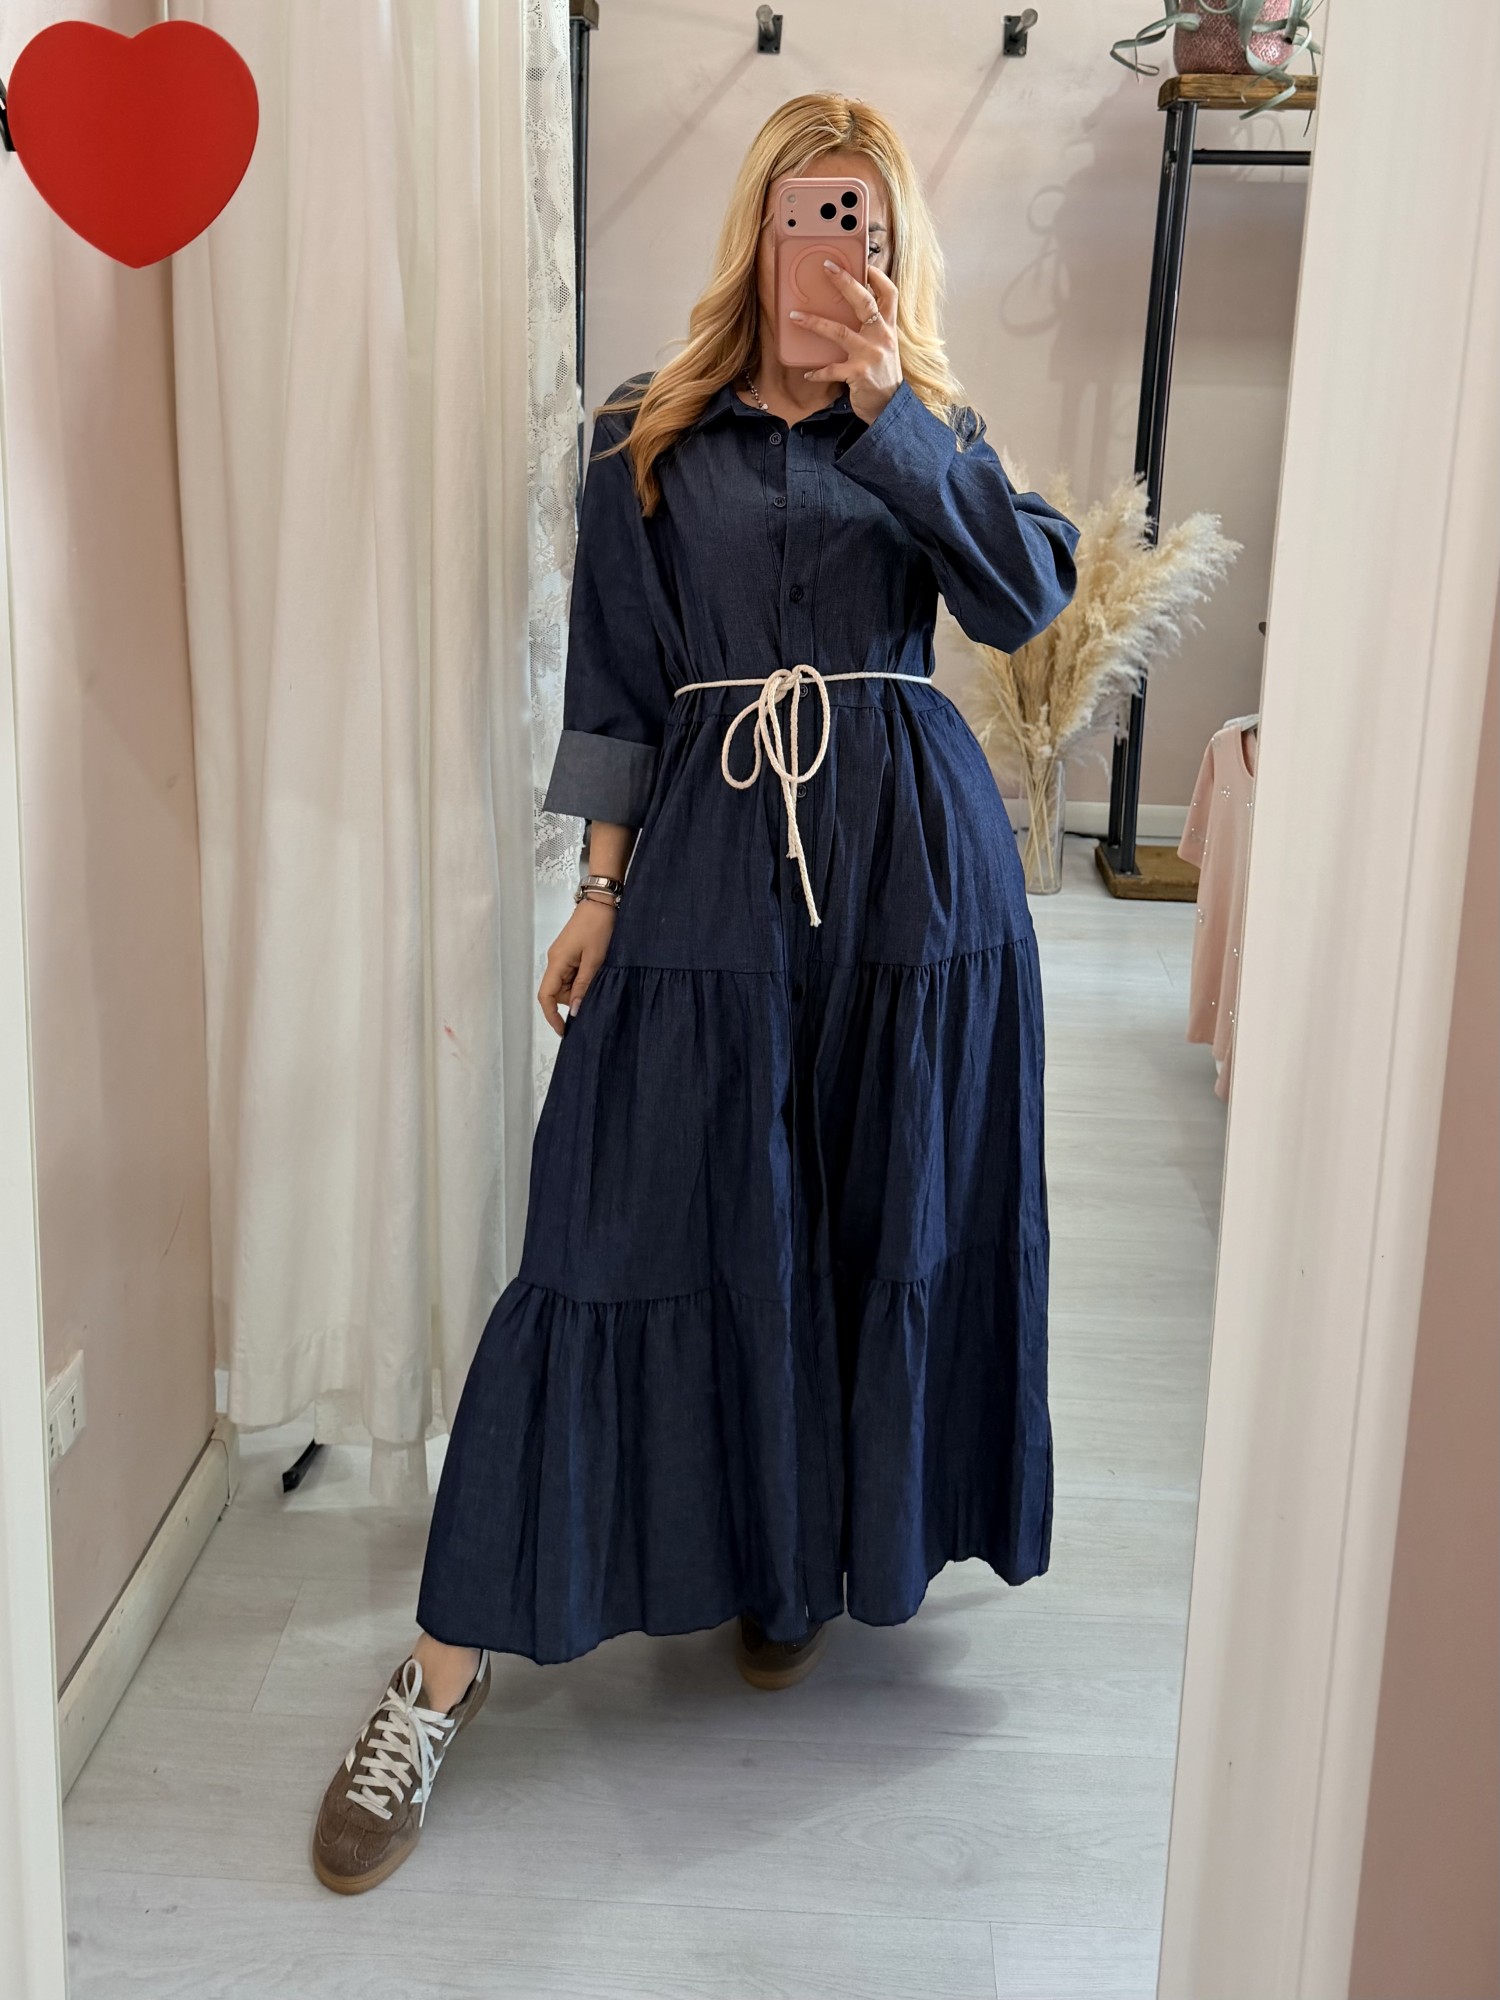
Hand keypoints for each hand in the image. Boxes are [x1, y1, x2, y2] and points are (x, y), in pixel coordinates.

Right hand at [537, 898, 615, 1035]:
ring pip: (566, 985)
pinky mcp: (569, 953)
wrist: (601, 901)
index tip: (565, 1031)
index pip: (546, 996)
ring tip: (600, 976)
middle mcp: (554, 961)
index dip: (552, 1016)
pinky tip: (596, 972)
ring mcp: (561, 956)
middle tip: (597, 995)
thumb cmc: (599, 927)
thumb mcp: (595, 960)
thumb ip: (585, 986)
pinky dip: (583, 979)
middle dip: (574, 999)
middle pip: (557, 992)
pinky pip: (572, 974)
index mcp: (557, 962)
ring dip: (581, 988)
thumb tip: (576, 1011)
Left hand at [791, 263, 901, 424]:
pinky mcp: (859, 375)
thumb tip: (849, 312)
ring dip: (815, 323)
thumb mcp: (883, 348)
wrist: (890, 408)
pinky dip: (818, 372)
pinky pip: (832, 370)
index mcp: (888, 328)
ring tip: (795, 316)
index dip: (878, 277)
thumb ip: (872, 329)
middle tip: (827, 267)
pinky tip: (807, 373)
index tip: (864, 264)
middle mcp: (882, 337)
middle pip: (864, 302)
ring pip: (840, 332)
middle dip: (845, 282)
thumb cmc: (882, 375)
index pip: (890, 294)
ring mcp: (871, 355)